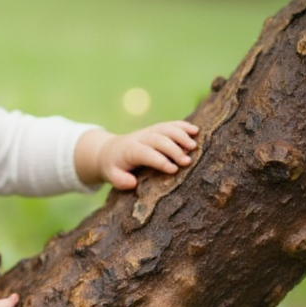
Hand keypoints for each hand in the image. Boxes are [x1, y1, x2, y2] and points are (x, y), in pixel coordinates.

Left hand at [77, 122, 198, 189]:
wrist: (109, 150)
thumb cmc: (114, 167)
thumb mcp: (112, 176)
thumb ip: (120, 180)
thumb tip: (132, 182)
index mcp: (130, 150)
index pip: (146, 153)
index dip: (160, 160)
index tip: (173, 169)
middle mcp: (140, 138)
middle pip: (158, 139)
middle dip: (173, 149)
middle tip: (187, 162)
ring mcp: (149, 131)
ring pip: (166, 129)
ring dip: (181, 135)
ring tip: (194, 147)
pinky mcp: (156, 129)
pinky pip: (170, 124)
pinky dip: (183, 126)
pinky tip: (196, 131)